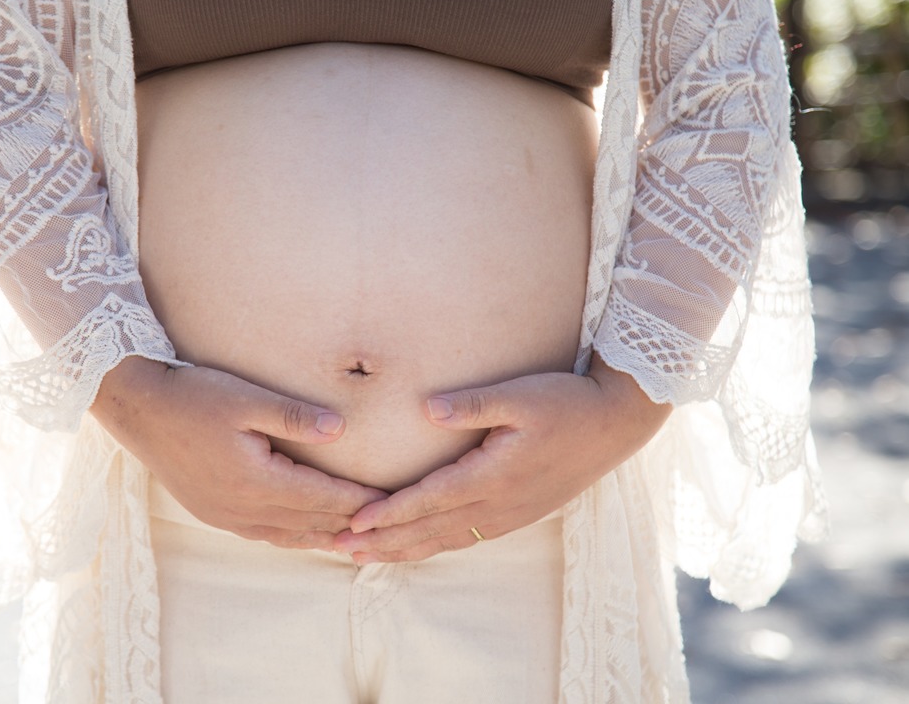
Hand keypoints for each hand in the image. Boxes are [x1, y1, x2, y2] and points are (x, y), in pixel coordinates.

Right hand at [91, 357, 387, 549]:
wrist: (137, 408)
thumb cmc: (193, 396)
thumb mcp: (246, 399)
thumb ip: (295, 416)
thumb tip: (341, 430)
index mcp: (256, 480)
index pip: (323, 498)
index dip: (360, 500)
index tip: (394, 499)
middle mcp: (242, 508)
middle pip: (311, 523)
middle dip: (351, 524)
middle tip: (389, 524)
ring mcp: (226, 515)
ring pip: (289, 536)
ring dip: (324, 536)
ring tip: (358, 539)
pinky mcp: (213, 513)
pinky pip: (265, 535)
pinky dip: (295, 536)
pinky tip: (308, 533)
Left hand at [333, 352, 671, 562]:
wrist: (614, 422)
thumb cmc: (565, 402)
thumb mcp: (520, 395)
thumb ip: (472, 404)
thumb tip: (425, 409)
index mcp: (493, 475)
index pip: (429, 500)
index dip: (388, 513)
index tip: (353, 521)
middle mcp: (499, 504)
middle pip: (429, 530)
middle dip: (382, 542)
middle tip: (338, 549)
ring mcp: (510, 514)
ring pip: (446, 541)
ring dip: (403, 550)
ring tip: (364, 558)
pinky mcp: (518, 514)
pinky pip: (466, 539)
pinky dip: (433, 547)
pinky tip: (415, 548)